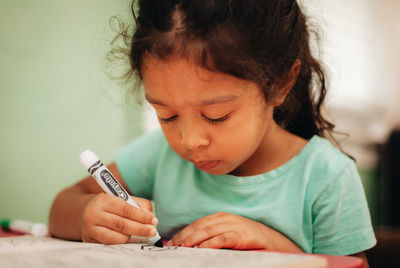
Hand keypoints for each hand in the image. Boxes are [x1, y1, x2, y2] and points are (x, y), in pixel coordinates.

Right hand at [80, 193, 157, 243]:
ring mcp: (89, 228)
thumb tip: (150, 216)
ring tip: (137, 232)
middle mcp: (94, 214)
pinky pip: (109, 244)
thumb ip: (138, 204)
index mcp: (104, 200)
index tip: (154, 221)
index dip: (142, 216)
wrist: (84, 210)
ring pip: (115, 237)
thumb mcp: (122, 198)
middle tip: (153, 231)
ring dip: (130, 236)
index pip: (126, 209)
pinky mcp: (88, 239)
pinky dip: (120, 241)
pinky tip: (127, 237)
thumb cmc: (109, 205)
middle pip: (121, 224)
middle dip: (140, 229)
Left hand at [165, 212, 301, 251]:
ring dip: (192, 240)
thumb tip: (193, 246)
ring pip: (207, 231)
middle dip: (183, 237)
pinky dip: (210, 244)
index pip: (197, 224)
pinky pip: (222, 239)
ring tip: (181, 248)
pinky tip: (200, 249)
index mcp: (220, 217)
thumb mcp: (228, 234)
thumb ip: (212, 237)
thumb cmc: (249, 239)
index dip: (183, 232)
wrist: (274, 241)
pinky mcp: (242, 235)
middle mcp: (225, 218)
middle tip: (171, 246)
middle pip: (199, 227)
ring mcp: (234, 225)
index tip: (170, 242)